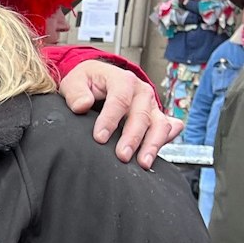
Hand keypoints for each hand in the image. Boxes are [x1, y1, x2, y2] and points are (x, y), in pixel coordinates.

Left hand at [59, 61, 180, 168]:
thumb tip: (82, 105)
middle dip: (132, 138)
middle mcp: (142, 92)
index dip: (110, 120)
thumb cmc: (88, 82)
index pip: (119, 100)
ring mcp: (152, 105)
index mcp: (123, 80)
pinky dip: (165, 142)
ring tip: (143, 163)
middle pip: (141, 115)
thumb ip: (76, 93)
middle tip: (122, 156)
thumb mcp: (75, 82)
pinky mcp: (157, 117)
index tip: (99, 138)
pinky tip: (156, 155)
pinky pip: (168, 129)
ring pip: (160, 124)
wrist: (100, 80)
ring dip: (152, 145)